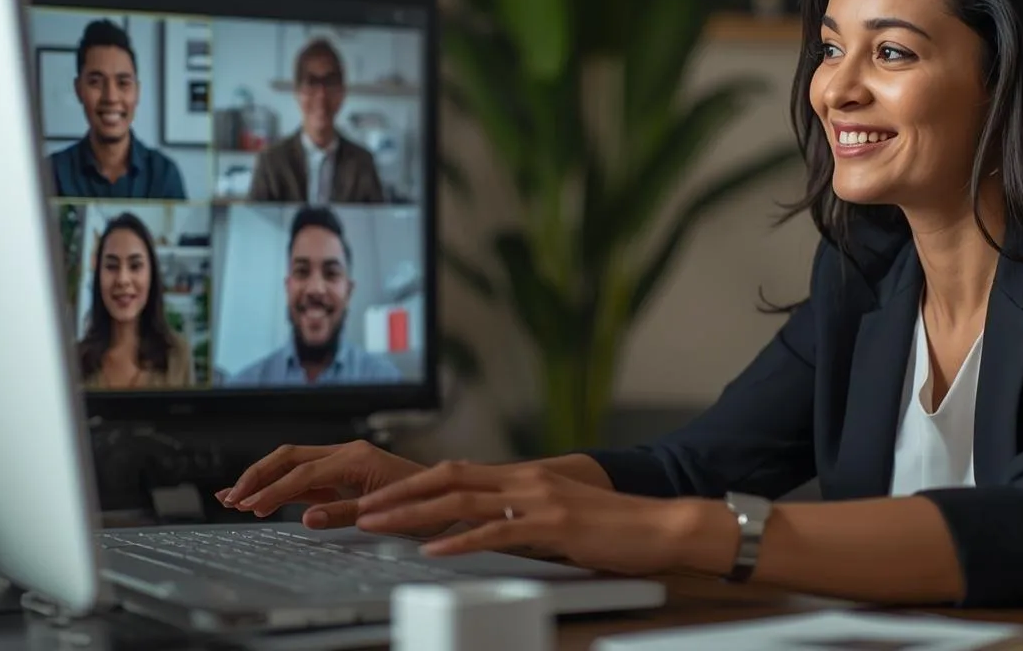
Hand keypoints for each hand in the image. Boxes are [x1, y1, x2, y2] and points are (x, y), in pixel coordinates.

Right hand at [216, 440, 428, 531]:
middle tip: (232, 498)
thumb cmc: (425, 504)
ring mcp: (344, 460)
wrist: (449, 495)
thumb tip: (307, 516)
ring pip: (293, 463)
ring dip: (264, 479)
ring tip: (235, 497)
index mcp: (355, 458)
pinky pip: (306, 475)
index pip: (302, 474)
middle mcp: (347, 452)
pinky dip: (281, 485)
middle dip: (257, 476)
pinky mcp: (344, 472)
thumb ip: (344, 513)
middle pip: (290, 457)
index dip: (273, 492)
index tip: (251, 509)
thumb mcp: (386, 513)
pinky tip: (263, 497)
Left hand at [352, 461, 723, 574]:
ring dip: (412, 513)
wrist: (662, 525)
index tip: (378, 497)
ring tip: (377, 524)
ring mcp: (538, 500)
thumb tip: (484, 528)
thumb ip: (521, 516)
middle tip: (361, 507)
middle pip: (447, 477)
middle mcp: (525, 480)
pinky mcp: (552, 526)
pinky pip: (496, 531)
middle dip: (399, 493)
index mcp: (524, 477)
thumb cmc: (613, 527)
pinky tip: (432, 550)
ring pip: (461, 500)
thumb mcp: (558, 515)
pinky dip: (459, 540)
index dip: (413, 482)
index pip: (456, 472)